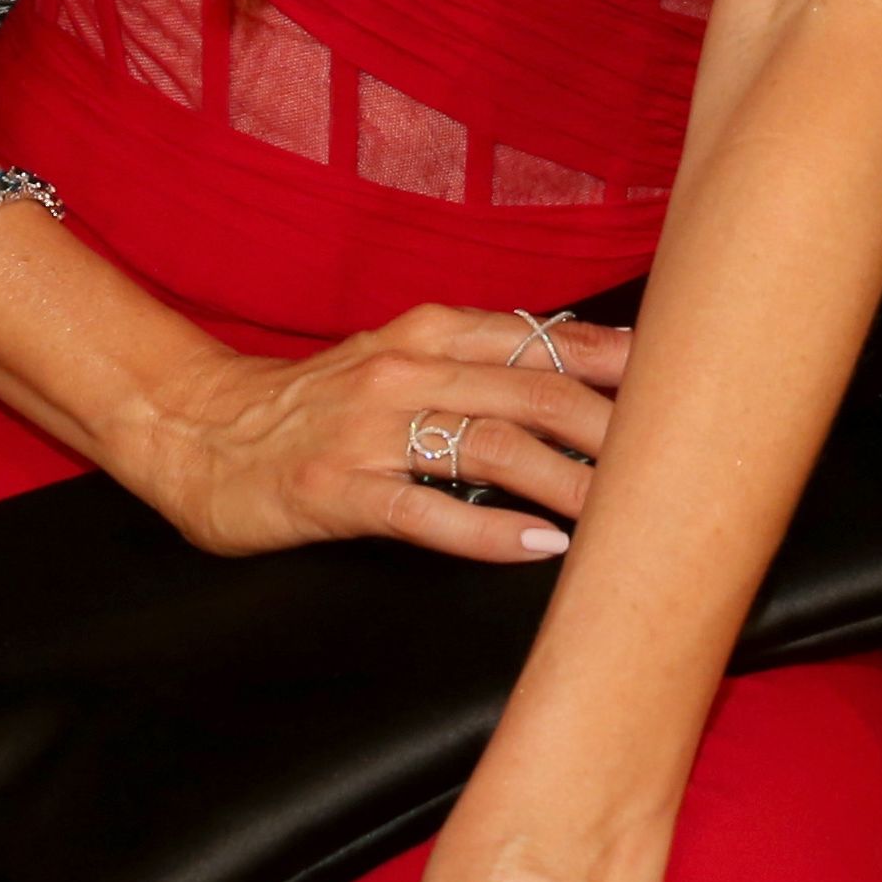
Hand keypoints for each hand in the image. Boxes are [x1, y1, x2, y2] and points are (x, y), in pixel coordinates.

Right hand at [139, 302, 630, 564]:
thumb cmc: (315, 402)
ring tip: (622, 518)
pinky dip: (490, 533)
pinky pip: (427, 513)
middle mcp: (406, 371)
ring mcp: (371, 432)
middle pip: (536, 395)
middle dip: (613, 432)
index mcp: (428, 332)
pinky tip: (538, 549)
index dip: (617, 366)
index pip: (544, 342)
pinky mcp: (338, 491)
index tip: (683, 387)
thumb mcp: (399, 357)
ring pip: (493, 449)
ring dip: (568, 483)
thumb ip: (480, 356)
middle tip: (674, 467)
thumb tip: (587, 358)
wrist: (198, 430)